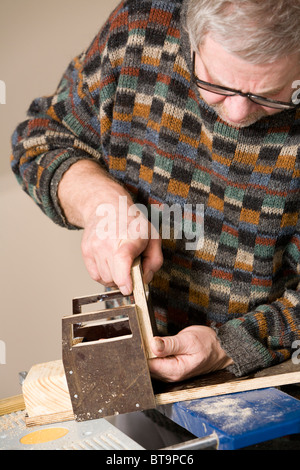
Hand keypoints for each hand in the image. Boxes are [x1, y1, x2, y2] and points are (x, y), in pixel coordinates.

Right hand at [58, 160, 162, 293]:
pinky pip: (95, 276)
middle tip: (130, 268)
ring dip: (114, 278)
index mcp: (128, 238)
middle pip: (114, 277)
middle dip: (125, 279)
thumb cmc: (132, 223)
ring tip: (120, 264)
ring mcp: (94, 247)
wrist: (107, 207)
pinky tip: (111, 264)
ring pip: (104, 279)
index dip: (124, 279)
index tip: (128, 288)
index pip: (121, 260)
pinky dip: (104, 275)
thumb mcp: (153, 238)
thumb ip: (154, 261)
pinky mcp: (85, 251)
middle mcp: (108, 242)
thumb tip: (144, 280)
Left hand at [148, 325, 232, 381]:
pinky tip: (155, 346)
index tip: (139, 341)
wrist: (221, 349)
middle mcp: (172, 375)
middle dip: (143, 353)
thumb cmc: (208, 344)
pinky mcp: (172, 368)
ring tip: (148, 340)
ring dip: (148, 354)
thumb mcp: (189, 339)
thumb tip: (153, 344)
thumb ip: (169, 344)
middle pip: (148, 367)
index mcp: (175, 370)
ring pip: (151, 366)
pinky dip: (154, 355)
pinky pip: (157, 363)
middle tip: (142, 338)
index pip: (149, 365)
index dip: (142, 352)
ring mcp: (171, 373)